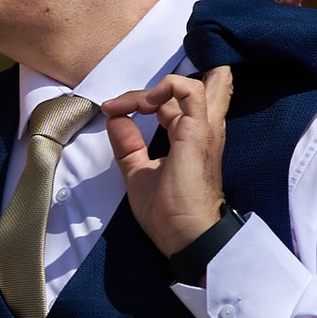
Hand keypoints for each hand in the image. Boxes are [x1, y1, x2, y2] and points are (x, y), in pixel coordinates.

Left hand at [104, 65, 231, 256]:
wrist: (187, 236)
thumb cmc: (169, 214)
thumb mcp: (139, 174)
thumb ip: (129, 146)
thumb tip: (115, 118)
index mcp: (191, 138)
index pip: (174, 104)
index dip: (142, 100)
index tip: (113, 111)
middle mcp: (202, 130)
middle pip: (203, 87)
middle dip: (171, 81)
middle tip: (137, 99)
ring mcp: (203, 129)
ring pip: (193, 84)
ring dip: (159, 85)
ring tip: (135, 103)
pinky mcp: (198, 131)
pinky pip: (187, 90)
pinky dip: (163, 87)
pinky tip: (143, 105)